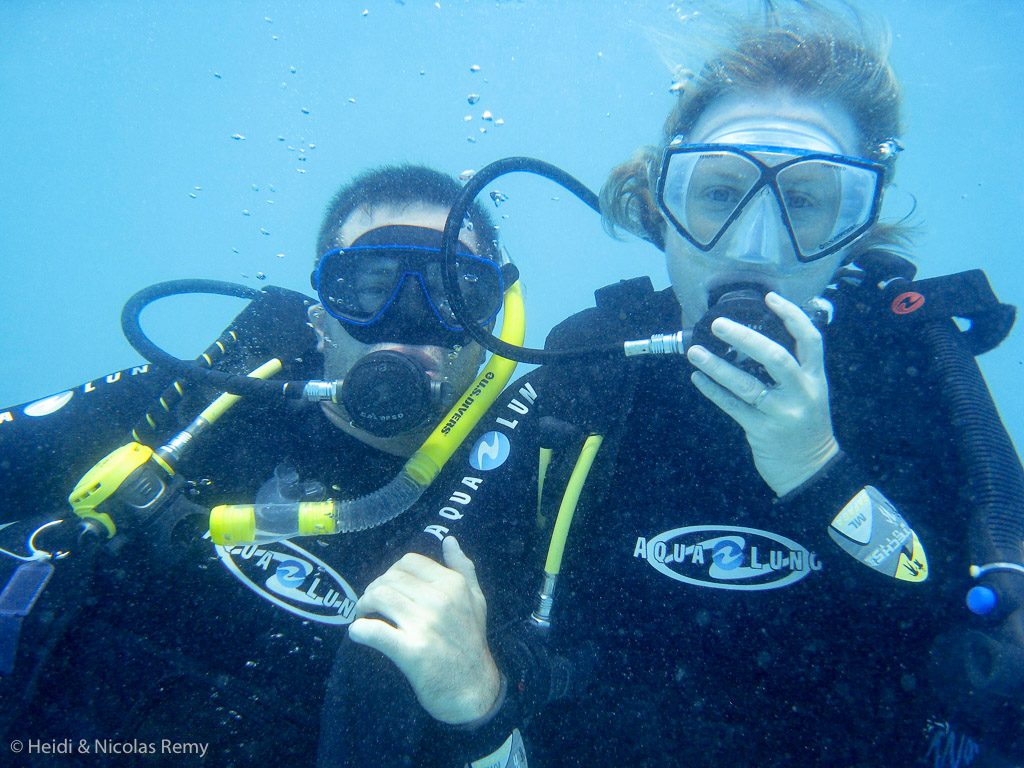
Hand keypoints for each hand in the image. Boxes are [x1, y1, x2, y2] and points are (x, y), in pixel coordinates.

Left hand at [348, 536, 501, 724]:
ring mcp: (425, 624)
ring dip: (363, 606)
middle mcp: (440, 600)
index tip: (387, 587)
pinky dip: (360, 630)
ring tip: (363, 615)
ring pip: (379, 598)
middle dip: (374, 589)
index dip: (391, 572)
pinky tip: (359, 634)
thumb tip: (449, 539)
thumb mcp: (476, 600)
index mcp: (453, 584)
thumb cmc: (471, 643)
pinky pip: (373, 632)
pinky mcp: (411, 651)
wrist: (473, 690)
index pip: (409, 562)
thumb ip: (463, 568)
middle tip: (370, 604)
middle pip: (390, 579)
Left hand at [686, 291, 838, 495]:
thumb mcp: (811, 393)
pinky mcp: (761, 430)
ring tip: (694, 352)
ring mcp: (781, 413)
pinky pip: (732, 406)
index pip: (810, 339)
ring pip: (746, 384)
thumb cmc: (805, 426)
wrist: (811, 471)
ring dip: (717, 366)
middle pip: (775, 357)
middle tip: (718, 324)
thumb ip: (794, 368)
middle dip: (745, 338)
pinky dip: (713, 391)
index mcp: (815, 378)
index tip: (770, 297)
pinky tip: (698, 378)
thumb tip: (757, 339)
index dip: (792, 315)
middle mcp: (801, 392)